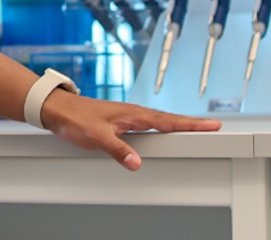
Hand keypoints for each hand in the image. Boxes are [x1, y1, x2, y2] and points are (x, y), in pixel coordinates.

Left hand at [39, 89, 221, 170]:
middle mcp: (133, 113)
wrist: (57, 109)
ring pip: (160, 120)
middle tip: (213, 126)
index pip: (168, 121)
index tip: (211, 125)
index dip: (190, 124)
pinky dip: (162, 126)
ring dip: (178, 124)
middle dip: (191, 123)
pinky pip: (149, 123)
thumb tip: (136, 162)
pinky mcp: (121, 120)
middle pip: (169, 119)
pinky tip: (164, 130)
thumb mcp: (96, 137)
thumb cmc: (74, 118)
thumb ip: (117, 149)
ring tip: (196, 128)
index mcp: (132, 114)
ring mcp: (128, 116)